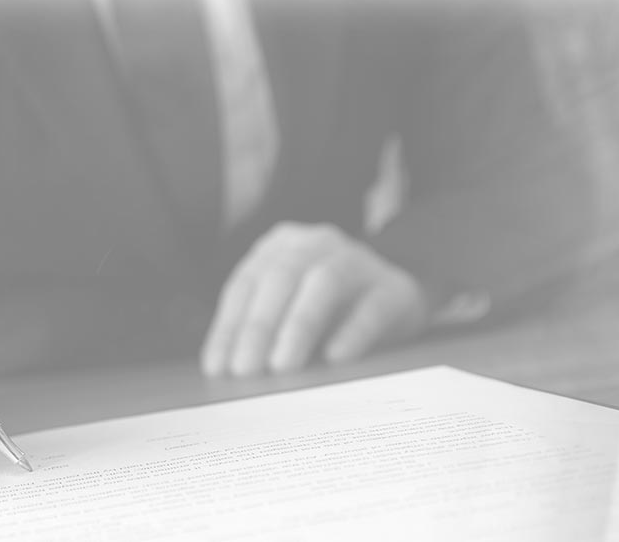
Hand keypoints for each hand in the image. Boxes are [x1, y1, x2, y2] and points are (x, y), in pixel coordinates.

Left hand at [200, 222, 427, 377]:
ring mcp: (360, 260)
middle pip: (281, 278)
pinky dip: (352, 332)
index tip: (218, 367)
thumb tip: (231, 373)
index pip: (247, 284)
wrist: (400, 295)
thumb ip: (264, 331)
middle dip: (258, 327)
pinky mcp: (395, 287)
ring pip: (324, 283)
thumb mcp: (291, 309)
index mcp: (282, 246)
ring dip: (298, 326)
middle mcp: (318, 244)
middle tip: (245, 371)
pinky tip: (336, 357)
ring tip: (282, 367)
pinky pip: (372, 307)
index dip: (229, 326)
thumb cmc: (331, 310)